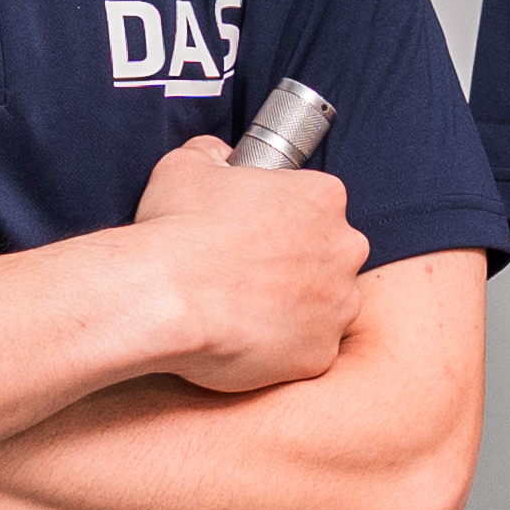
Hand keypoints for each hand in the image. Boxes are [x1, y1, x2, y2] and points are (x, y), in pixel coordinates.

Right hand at [132, 133, 368, 395]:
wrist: (165, 297)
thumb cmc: (177, 228)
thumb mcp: (186, 167)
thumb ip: (211, 154)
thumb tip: (217, 155)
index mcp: (322, 197)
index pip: (319, 206)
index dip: (285, 220)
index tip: (257, 234)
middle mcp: (344, 249)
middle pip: (332, 257)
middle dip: (299, 267)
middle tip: (250, 276)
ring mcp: (337, 306)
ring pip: (325, 309)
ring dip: (295, 312)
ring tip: (244, 314)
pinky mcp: (320, 355)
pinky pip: (307, 353)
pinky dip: (282, 352)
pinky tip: (244, 343)